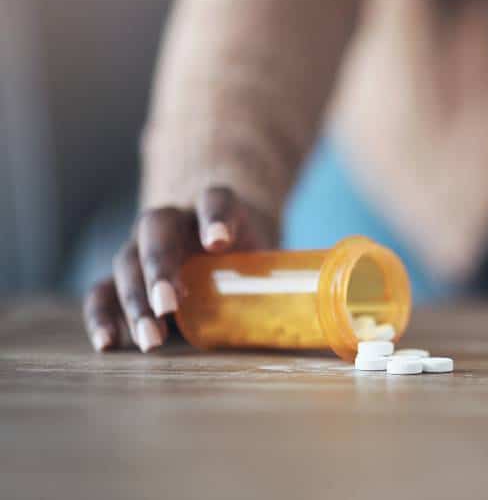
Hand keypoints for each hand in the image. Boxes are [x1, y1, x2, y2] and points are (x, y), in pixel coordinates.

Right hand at [82, 186, 278, 351]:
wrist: (213, 236)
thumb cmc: (246, 252)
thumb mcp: (266, 252)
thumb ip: (287, 276)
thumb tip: (331, 322)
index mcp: (213, 206)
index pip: (214, 198)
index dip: (215, 216)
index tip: (218, 242)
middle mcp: (172, 219)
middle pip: (157, 231)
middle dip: (160, 268)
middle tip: (169, 305)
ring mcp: (141, 245)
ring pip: (126, 262)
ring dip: (134, 300)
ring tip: (151, 338)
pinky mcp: (123, 276)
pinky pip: (102, 291)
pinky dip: (102, 316)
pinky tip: (108, 343)